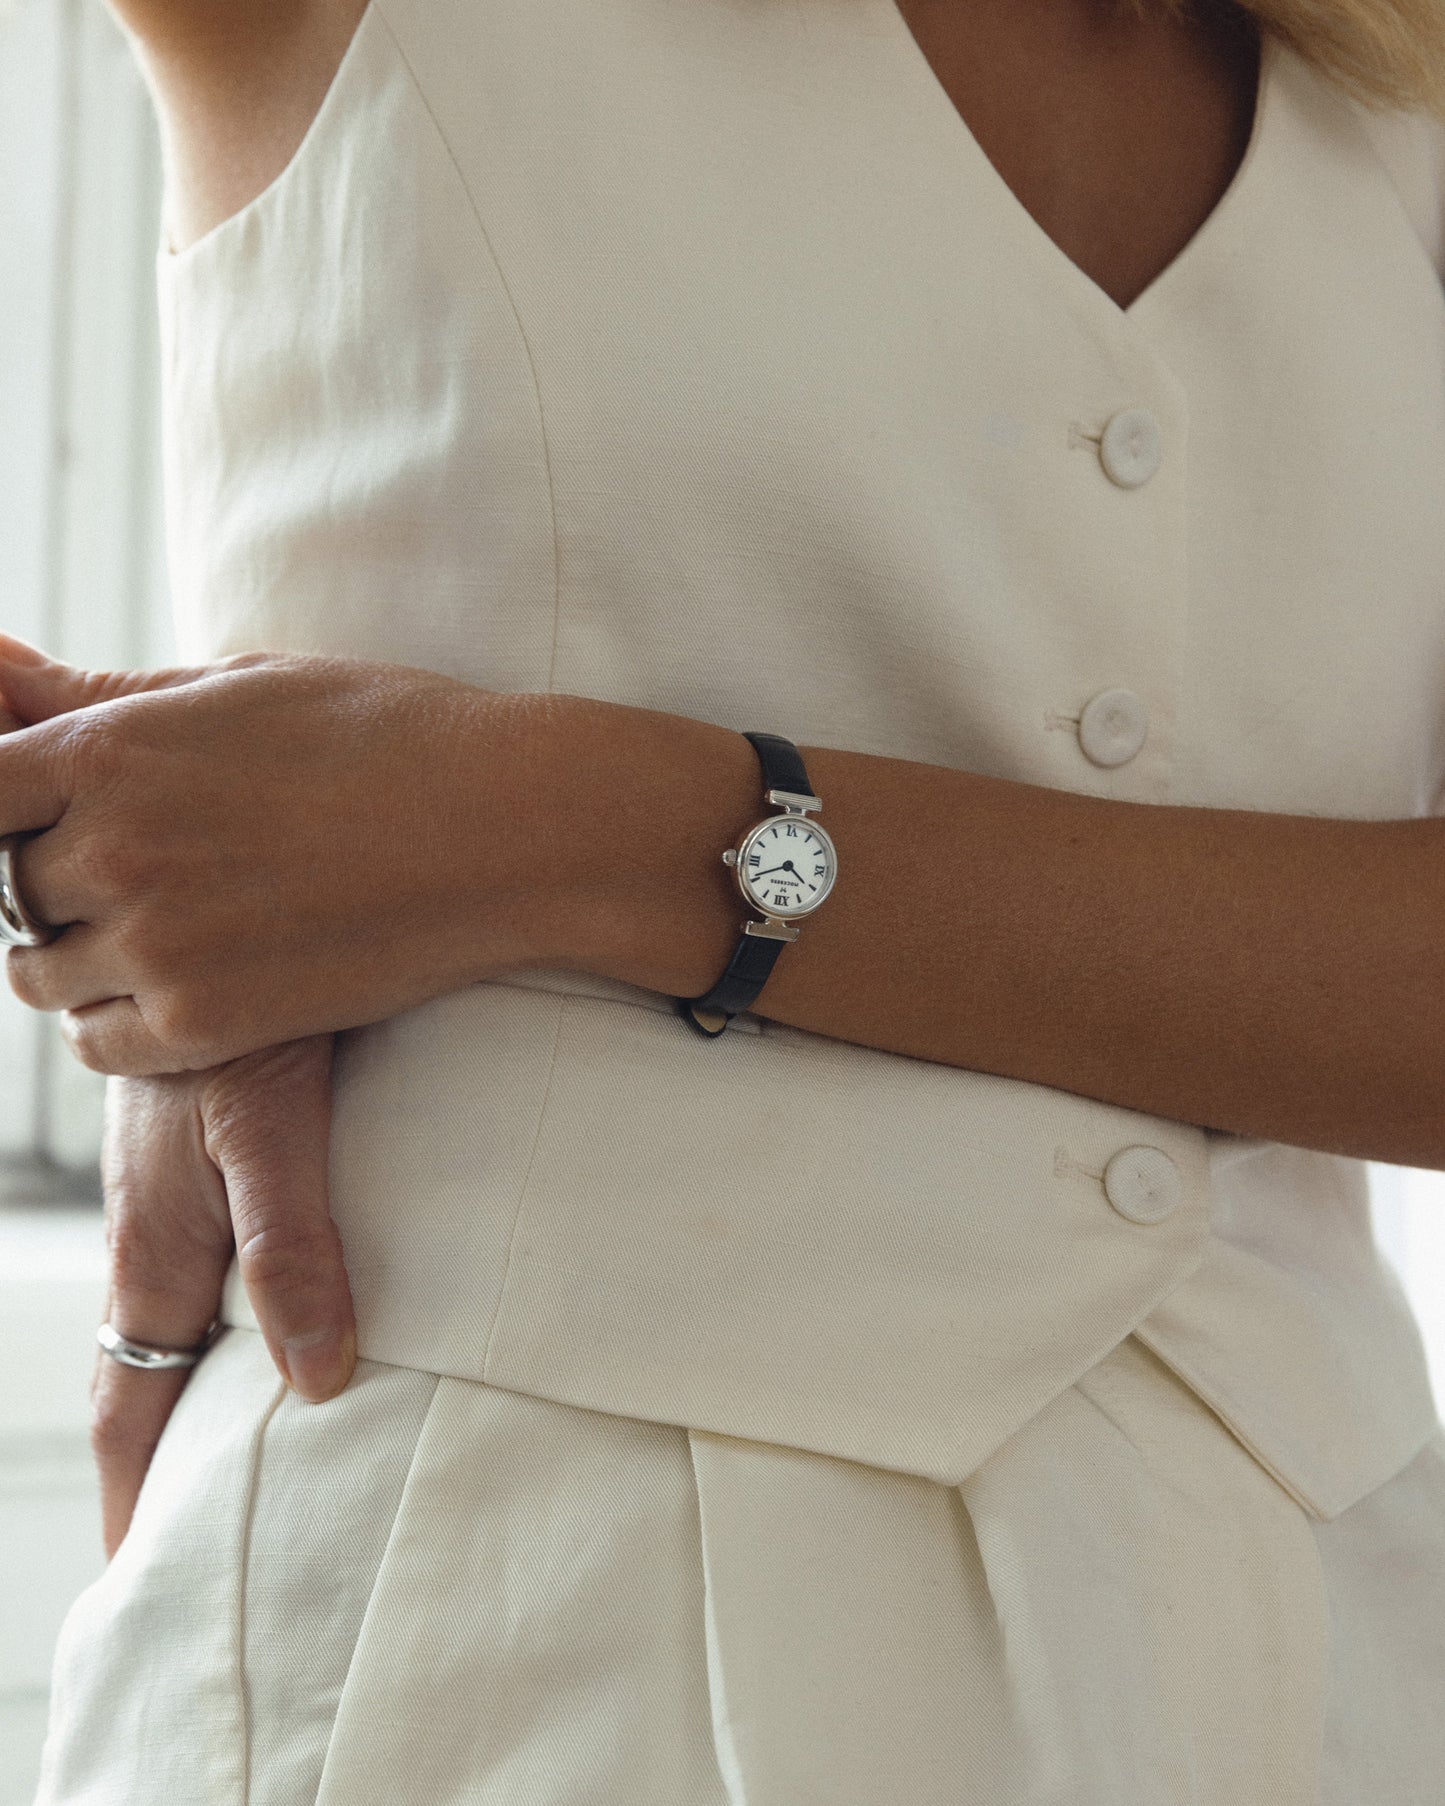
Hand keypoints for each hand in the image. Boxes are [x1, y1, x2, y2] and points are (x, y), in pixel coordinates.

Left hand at [0, 636, 575, 1073]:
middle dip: (55, 880)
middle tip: (137, 872)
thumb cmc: (384, 735)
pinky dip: (111, 1023)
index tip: (37, 820)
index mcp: (110, 751)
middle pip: (9, 887)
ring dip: (77, 955)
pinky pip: (94, 1044)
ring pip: (39, 974)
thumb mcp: (240, 686)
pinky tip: (176, 986)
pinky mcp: (205, 1025)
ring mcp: (157, 945)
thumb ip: (103, 695)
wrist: (503, 828)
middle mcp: (113, 850)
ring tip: (160, 929)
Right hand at [91, 1034, 353, 1559]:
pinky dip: (198, 1302)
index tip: (134, 1571)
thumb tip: (315, 1382)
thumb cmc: (243, 1018)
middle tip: (167, 1530)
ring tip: (205, 1439)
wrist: (204, 904)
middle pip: (135, 1365)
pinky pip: (185, 1246)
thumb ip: (290, 1246)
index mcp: (159, 1246)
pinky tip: (243, 1299)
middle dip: (144, 1454)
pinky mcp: (190, 1136)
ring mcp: (163, 1178)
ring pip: (160, 1305)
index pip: (131, 1401)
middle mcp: (149, 1223)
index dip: (135, 1490)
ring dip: (170, 1378)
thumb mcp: (272, 1128)